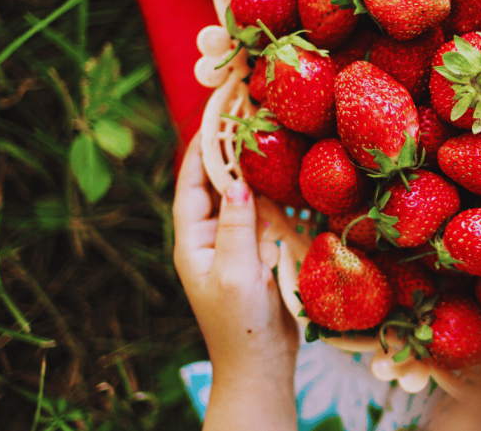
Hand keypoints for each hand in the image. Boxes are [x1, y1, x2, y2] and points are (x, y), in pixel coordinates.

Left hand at [174, 136, 298, 427]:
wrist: (261, 363)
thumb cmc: (240, 323)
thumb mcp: (235, 273)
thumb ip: (236, 228)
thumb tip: (237, 182)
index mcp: (193, 243)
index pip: (190, 186)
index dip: (200, 151)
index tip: (215, 117)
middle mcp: (210, 239)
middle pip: (215, 185)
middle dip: (229, 153)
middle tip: (247, 116)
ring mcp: (235, 245)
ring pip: (242, 197)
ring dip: (255, 171)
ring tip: (270, 135)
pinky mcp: (259, 254)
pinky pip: (265, 216)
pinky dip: (275, 195)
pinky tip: (290, 176)